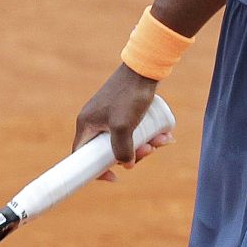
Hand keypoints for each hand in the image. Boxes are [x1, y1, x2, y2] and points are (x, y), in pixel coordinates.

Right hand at [71, 63, 174, 182]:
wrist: (144, 68)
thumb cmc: (129, 96)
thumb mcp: (123, 126)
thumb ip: (122, 149)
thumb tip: (127, 164)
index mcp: (86, 124)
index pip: (82, 155)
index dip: (95, 170)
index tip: (114, 177)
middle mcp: (95, 121)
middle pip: (109, 150)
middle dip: (132, 155)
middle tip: (148, 151)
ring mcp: (109, 115)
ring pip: (125, 141)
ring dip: (144, 145)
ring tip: (162, 140)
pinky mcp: (123, 110)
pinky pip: (134, 130)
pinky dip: (147, 135)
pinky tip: (164, 135)